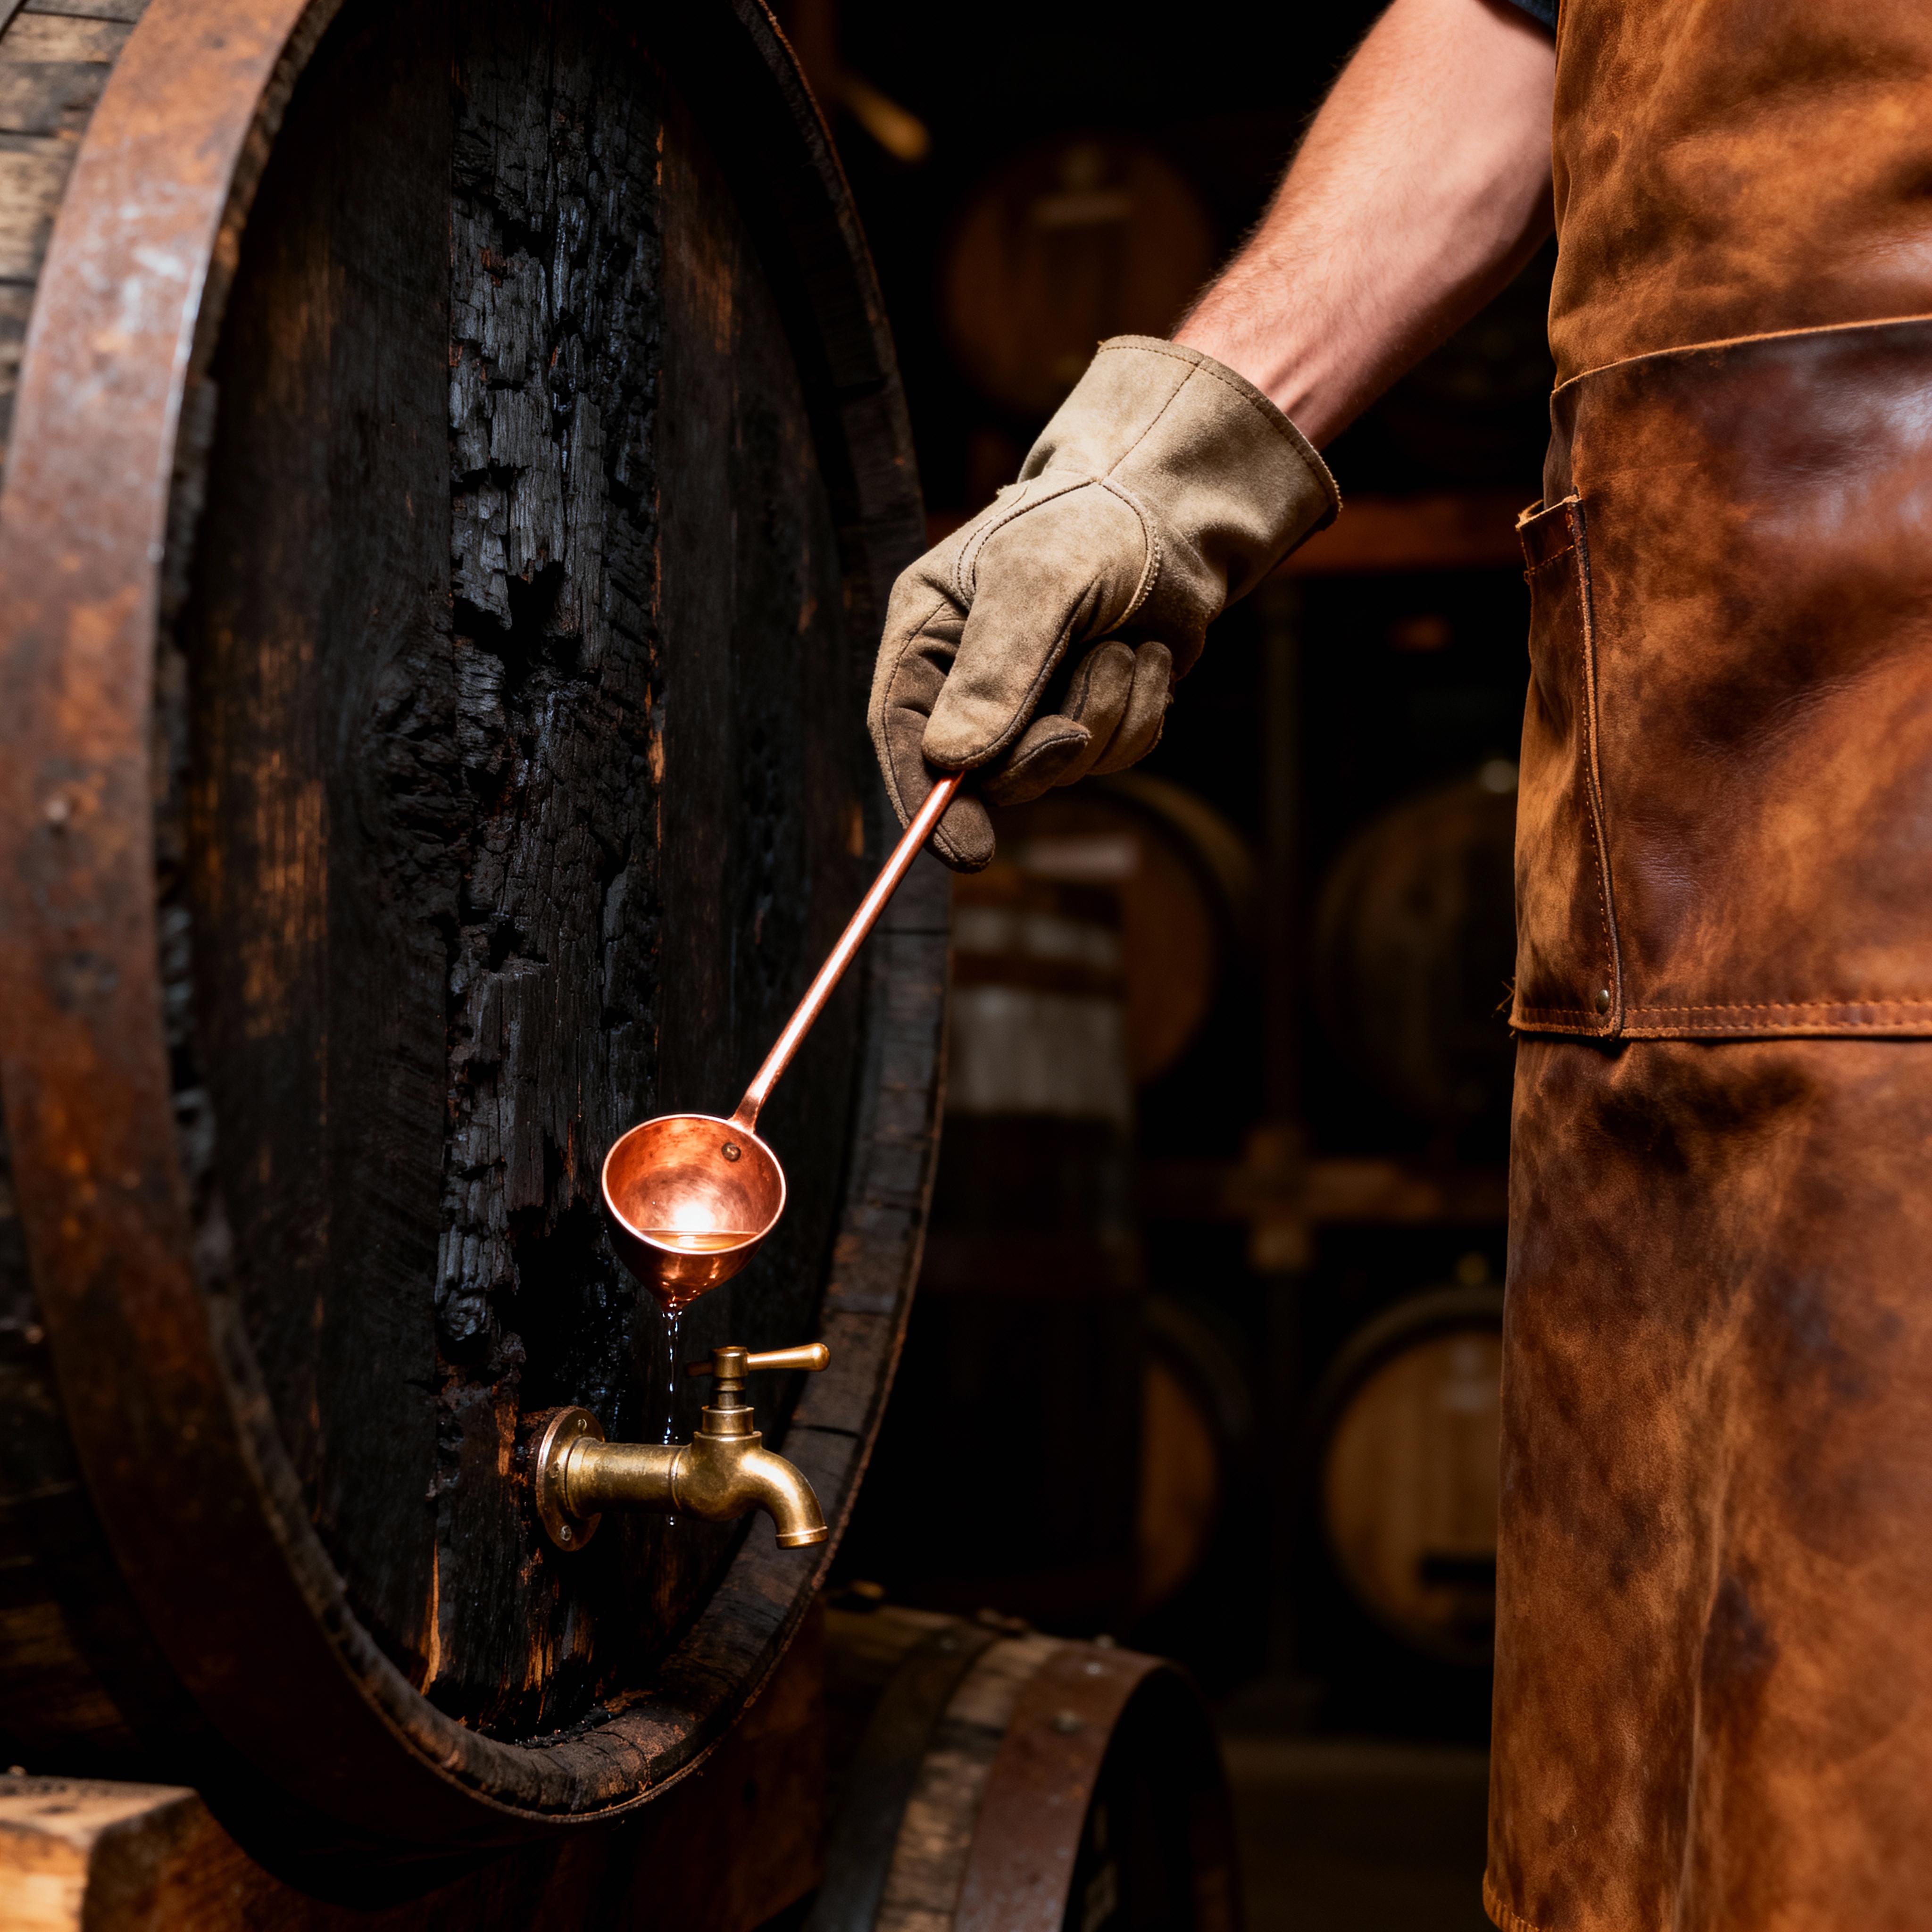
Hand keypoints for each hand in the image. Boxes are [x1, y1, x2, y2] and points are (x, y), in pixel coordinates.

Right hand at [868, 337, 1336, 868]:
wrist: (1177, 510)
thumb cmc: (1092, 524)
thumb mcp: (1036, 582)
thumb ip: (996, 671)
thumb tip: (954, 764)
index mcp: (928, 637)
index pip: (901, 734)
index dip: (924, 801)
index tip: (966, 852)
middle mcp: (971, 680)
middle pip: (985, 772)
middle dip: (1040, 756)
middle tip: (1073, 728)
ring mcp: (1034, 703)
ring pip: (1060, 768)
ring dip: (1105, 714)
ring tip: (1122, 645)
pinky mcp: (1093, 712)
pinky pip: (1116, 753)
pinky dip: (1141, 713)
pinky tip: (1149, 656)